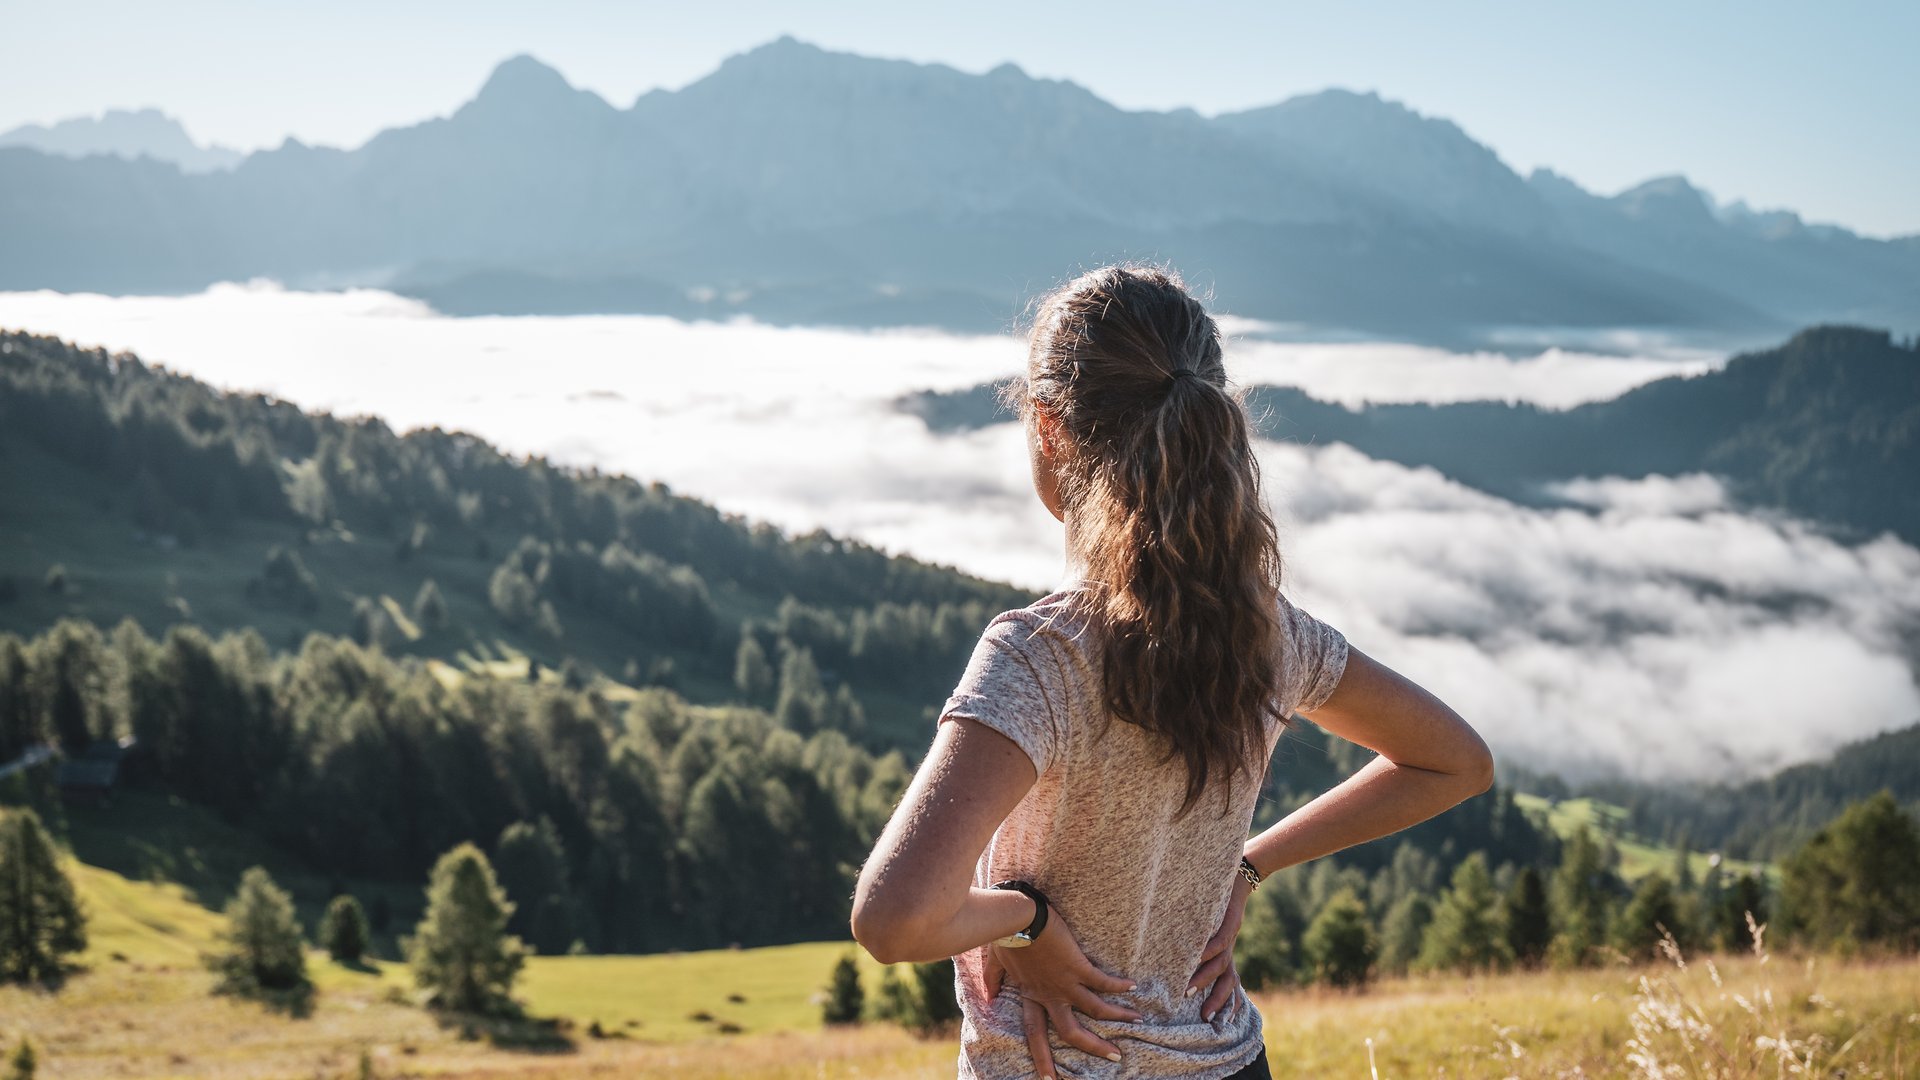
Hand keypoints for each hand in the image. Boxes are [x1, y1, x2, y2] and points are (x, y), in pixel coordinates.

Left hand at [983, 905, 1141, 1075]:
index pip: (1035, 1033)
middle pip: (1072, 1031)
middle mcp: (1050, 995)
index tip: (1048, 1078)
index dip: (1042, 1056)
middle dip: (1093, 1047)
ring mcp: (1065, 982)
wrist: (1016, 916)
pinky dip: (1118, 985)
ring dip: (1118, 1015)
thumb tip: (989, 996)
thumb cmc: (1004, 934)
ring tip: (1138, 1020)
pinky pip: (1102, 981)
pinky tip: (1133, 985)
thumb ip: (993, 980)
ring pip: (1095, 1009)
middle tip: (1114, 1058)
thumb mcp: (995, 962)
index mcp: (1030, 995)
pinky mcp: (1077, 965)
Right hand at [1188, 874, 1252, 1025]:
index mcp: (1227, 953)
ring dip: (1205, 980)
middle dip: (1216, 1001)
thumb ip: (1197, 941)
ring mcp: (1230, 938)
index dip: (1227, 1004)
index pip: (1230, 984)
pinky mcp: (1230, 922)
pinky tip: (1196, 957)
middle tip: (1203, 1019)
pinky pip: (1218, 942)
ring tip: (1188, 991)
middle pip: (1228, 982)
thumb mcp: (1210, 925)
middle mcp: (1230, 950)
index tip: (1219, 1024)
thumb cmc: (1219, 900)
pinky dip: (1207, 951)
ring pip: (1221, 965)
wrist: (1241, 875)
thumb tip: (1177, 953)